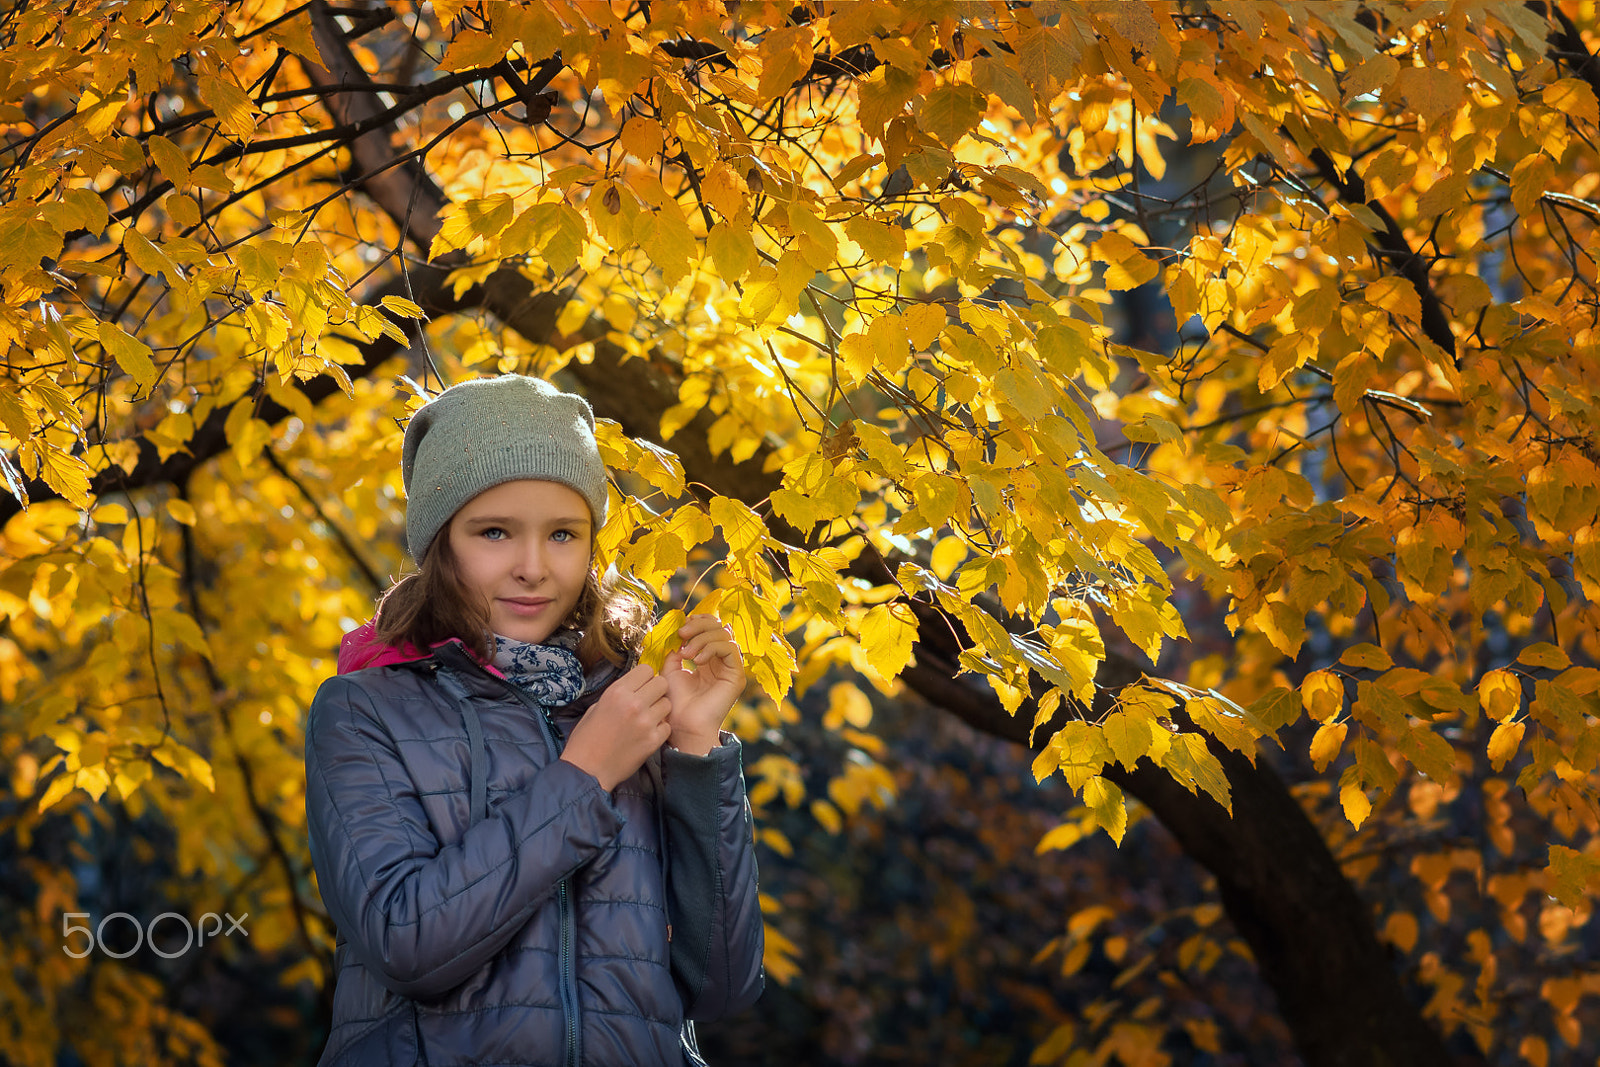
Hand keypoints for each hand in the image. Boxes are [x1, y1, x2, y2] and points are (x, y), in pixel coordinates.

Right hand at [560, 664, 671, 790]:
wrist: (587, 770)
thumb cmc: (587, 739)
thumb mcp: (597, 707)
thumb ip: (619, 694)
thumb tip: (636, 686)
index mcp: (617, 692)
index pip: (647, 669)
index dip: (645, 677)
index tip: (642, 685)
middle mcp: (634, 703)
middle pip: (662, 683)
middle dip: (656, 690)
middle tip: (648, 701)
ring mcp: (645, 722)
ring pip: (668, 704)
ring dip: (660, 710)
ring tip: (647, 719)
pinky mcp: (653, 740)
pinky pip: (667, 726)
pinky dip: (660, 729)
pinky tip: (647, 734)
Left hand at [664, 614, 744, 755]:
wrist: (683, 725)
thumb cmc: (675, 702)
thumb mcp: (671, 669)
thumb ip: (676, 650)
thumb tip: (680, 633)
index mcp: (708, 659)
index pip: (712, 628)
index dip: (699, 622)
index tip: (681, 628)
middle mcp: (722, 661)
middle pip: (720, 627)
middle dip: (699, 626)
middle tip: (682, 635)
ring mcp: (731, 668)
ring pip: (725, 635)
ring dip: (702, 639)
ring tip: (686, 654)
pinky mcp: (737, 675)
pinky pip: (730, 649)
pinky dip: (711, 648)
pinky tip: (697, 661)